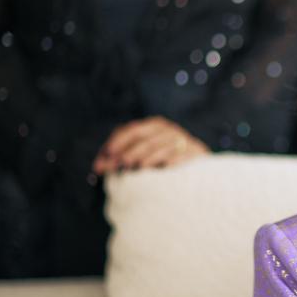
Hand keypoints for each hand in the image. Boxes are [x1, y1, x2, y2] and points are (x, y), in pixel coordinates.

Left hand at [92, 116, 208, 174]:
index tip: (107, 156)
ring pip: (162, 147)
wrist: (199, 170)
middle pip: (146, 139)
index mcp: (155, 126)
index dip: (118, 142)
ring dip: (149, 157)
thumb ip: (121, 158)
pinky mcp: (197, 152)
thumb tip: (98, 167)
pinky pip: (183, 154)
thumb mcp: (142, 156)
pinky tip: (164, 168)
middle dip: (130, 152)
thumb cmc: (164, 163)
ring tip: (138, 168)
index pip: (132, 131)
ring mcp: (184, 140)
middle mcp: (169, 130)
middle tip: (119, 165)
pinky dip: (173, 160)